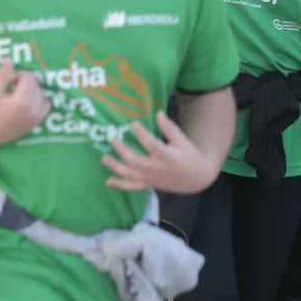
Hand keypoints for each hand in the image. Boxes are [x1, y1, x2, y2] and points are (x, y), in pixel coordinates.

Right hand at [0, 60, 50, 147]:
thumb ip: (3, 75)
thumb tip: (9, 59)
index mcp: (22, 102)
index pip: (29, 78)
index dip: (18, 76)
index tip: (9, 82)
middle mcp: (33, 110)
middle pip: (36, 85)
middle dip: (25, 84)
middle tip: (12, 89)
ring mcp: (36, 118)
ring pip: (42, 94)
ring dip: (33, 91)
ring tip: (19, 96)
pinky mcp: (36, 123)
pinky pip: (47, 106)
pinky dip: (40, 101)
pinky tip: (28, 102)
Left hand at [101, 111, 219, 193]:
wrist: (196, 178)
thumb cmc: (189, 155)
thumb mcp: (182, 140)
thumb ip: (169, 128)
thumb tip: (158, 113)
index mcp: (168, 156)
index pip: (153, 146)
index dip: (143, 135)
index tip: (133, 123)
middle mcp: (158, 169)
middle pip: (137, 162)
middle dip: (123, 151)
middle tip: (112, 139)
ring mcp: (152, 178)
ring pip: (131, 175)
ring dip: (117, 168)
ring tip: (104, 158)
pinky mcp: (149, 184)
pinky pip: (133, 187)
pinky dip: (120, 185)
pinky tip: (108, 180)